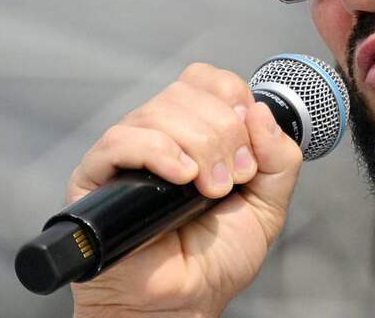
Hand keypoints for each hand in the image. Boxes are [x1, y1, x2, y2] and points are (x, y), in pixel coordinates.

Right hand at [68, 63, 302, 317]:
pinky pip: (122, 140)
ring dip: (199, 147)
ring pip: (159, 111)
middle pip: (187, 92)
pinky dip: (159, 151)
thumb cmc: (216, 258)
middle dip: (223, 133)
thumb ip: (279, 158)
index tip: (248, 149)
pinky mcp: (95, 175)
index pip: (208, 79)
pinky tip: (181, 178)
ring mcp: (126, 152)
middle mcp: (159, 133)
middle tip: (231, 180)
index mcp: (195, 130)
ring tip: (209, 190)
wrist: (184, 302)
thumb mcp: (268, 203)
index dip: (233, 100)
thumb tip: (259, 110)